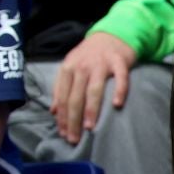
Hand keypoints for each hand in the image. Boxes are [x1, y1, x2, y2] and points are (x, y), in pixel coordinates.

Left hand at [51, 30, 135, 144]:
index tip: (63, 133)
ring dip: (91, 109)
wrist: (111, 35)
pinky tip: (117, 105)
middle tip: (74, 138)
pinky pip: (121, 79)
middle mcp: (82, 66)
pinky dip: (119, 91)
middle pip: (75, 96)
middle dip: (73, 119)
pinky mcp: (119, 62)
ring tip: (90, 127)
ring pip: (94, 89)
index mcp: (68, 69)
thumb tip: (53, 111)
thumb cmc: (88, 56)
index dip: (61, 116)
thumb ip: (61, 88)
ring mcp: (101, 64)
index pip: (62, 96)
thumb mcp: (70, 68)